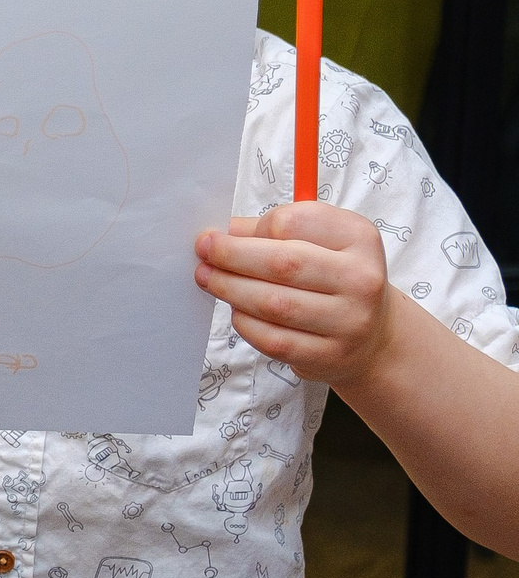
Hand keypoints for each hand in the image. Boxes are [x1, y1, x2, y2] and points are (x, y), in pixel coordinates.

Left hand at [195, 204, 393, 387]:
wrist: (373, 337)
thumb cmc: (333, 278)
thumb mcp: (319, 242)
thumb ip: (270, 231)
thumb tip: (220, 231)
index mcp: (358, 238)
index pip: (294, 222)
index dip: (253, 228)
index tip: (226, 233)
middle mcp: (361, 279)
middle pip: (282, 263)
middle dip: (231, 256)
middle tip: (204, 252)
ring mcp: (349, 321)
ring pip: (273, 303)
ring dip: (230, 289)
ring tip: (207, 279)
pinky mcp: (328, 354)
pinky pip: (273, 338)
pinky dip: (245, 322)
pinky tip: (235, 310)